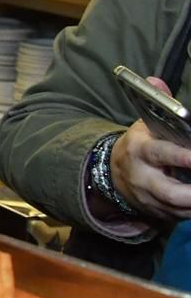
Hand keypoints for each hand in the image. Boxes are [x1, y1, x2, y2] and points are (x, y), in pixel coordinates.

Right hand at [110, 85, 190, 221]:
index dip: (183, 157)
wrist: (113, 173)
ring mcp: (148, 198)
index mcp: (140, 150)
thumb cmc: (140, 145)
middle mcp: (142, 177)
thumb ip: (157, 103)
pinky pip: (180, 216)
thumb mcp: (144, 124)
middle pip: (170, 192)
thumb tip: (156, 81)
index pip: (161, 154)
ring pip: (178, 208)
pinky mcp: (156, 213)